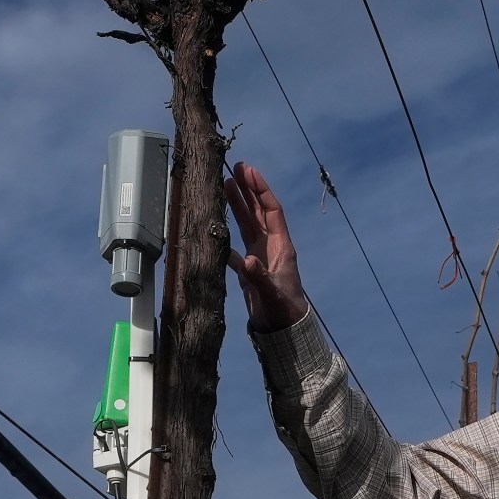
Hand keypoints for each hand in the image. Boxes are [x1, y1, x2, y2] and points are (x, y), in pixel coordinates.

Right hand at [223, 162, 310, 331]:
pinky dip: (227, 234)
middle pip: (259, 211)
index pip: (272, 210)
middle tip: (235, 167)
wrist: (283, 331)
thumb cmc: (284, 312)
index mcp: (281, 247)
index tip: (249, 171)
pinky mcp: (250, 268)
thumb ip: (259, 278)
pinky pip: (236, 244)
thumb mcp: (273, 295)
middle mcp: (271, 246)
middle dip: (248, 189)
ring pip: (248, 224)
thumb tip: (244, 261)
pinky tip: (215, 224)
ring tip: (226, 183)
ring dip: (238, 204)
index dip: (261, 190)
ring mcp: (260, 256)